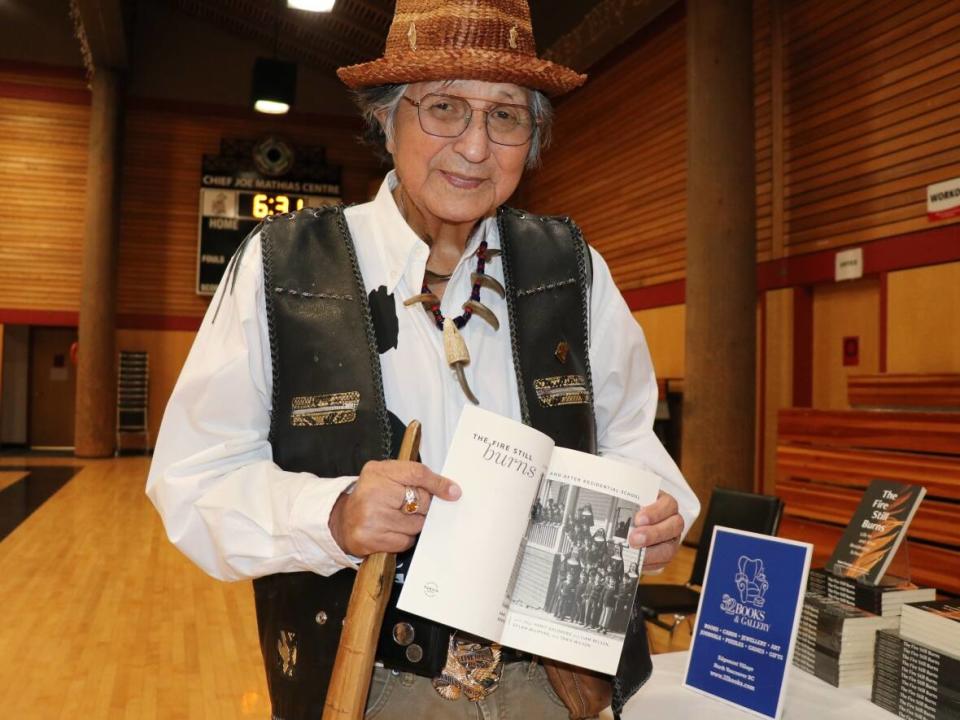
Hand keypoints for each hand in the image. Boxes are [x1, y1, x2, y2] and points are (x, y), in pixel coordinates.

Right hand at [329, 459, 460, 557]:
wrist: (342, 521)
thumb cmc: (370, 496)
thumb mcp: (387, 476)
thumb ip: (416, 477)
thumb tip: (452, 491)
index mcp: (378, 472)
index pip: (417, 473)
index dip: (438, 484)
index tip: (453, 492)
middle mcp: (373, 493)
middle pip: (422, 501)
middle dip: (424, 507)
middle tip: (411, 507)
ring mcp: (371, 518)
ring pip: (416, 524)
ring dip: (414, 524)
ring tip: (397, 518)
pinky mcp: (371, 539)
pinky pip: (406, 541)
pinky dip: (404, 538)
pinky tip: (392, 531)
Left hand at [628, 490, 683, 572]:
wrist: (631, 521)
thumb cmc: (630, 505)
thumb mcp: (629, 499)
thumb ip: (624, 502)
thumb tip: (607, 501)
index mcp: (665, 503)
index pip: (668, 504)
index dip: (655, 512)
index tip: (638, 519)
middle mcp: (672, 521)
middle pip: (674, 526)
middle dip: (653, 534)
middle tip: (633, 539)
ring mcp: (671, 539)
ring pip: (669, 548)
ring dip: (650, 553)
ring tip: (633, 551)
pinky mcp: (664, 555)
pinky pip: (661, 563)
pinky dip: (647, 564)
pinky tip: (634, 561)